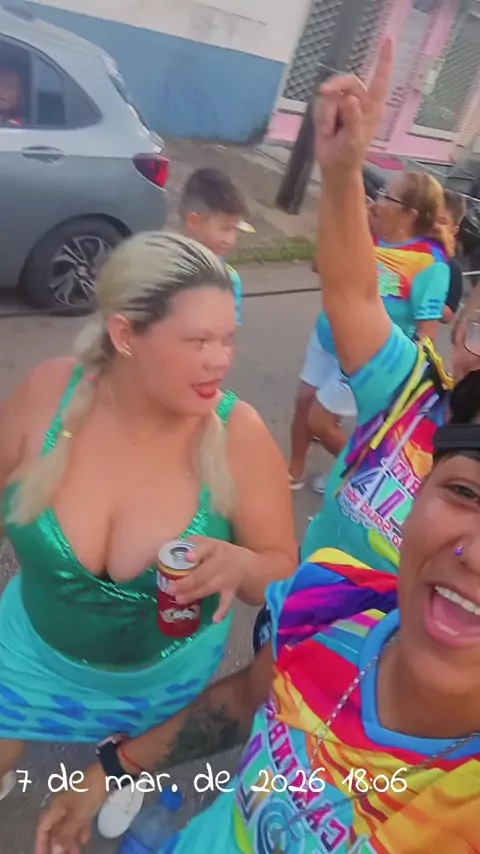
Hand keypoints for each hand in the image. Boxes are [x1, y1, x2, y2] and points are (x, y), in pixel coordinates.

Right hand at [35, 764, 106, 853]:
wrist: (107, 775)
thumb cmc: (89, 794)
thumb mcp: (77, 816)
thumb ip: (66, 833)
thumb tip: (55, 850)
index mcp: (56, 808)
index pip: (43, 828)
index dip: (41, 843)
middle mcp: (62, 808)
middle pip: (55, 830)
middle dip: (58, 845)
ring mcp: (74, 806)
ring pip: (68, 827)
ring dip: (70, 841)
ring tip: (76, 853)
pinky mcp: (86, 805)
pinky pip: (79, 822)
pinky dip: (81, 832)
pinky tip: (86, 840)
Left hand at [174, 536, 253, 621]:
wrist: (246, 564)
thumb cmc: (219, 552)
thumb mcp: (208, 541)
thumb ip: (191, 542)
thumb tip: (171, 545)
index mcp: (213, 547)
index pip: (206, 548)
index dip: (197, 552)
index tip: (187, 558)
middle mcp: (221, 563)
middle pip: (204, 573)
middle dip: (187, 582)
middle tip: (172, 588)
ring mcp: (226, 578)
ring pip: (210, 587)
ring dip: (195, 594)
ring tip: (179, 599)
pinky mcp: (231, 591)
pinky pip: (227, 602)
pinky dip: (222, 611)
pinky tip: (215, 619)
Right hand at [314, 39, 392, 174]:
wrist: (334, 167)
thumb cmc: (349, 156)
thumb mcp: (353, 140)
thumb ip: (352, 120)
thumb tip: (349, 100)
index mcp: (373, 106)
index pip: (380, 79)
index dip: (384, 60)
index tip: (387, 41)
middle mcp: (359, 101)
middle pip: (348, 81)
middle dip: (336, 86)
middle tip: (324, 92)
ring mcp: (343, 104)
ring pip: (332, 93)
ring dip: (327, 113)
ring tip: (331, 131)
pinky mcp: (329, 110)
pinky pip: (321, 104)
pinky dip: (321, 117)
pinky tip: (326, 130)